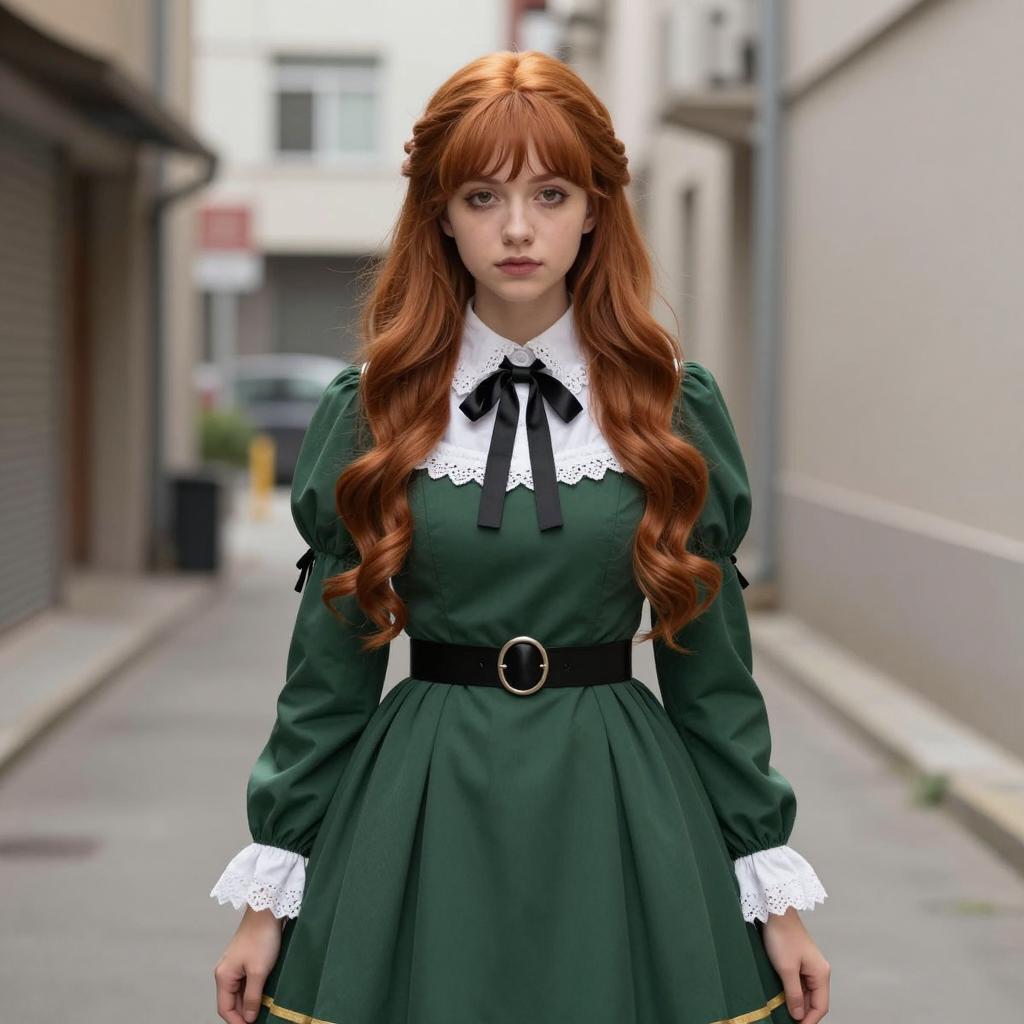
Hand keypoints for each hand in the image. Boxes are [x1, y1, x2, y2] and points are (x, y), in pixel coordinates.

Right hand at [214, 907, 284, 1022]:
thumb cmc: (261, 938)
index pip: (225, 1009)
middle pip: (232, 1001)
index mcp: (223, 976)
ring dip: (250, 1001)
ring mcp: (235, 965)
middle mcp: (226, 972)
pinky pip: (246, 981)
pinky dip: (254, 989)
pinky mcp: (246, 959)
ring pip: (240, 992)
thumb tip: (248, 1017)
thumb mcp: (259, 972)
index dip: (237, 1022)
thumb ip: (252, 997)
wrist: (267, 911)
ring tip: (265, 1008)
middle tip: (261, 1018)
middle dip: (244, 1012)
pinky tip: (265, 993)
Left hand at [761, 906, 829, 1022]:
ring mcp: (809, 966)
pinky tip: (783, 997)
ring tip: (783, 1012)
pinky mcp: (799, 961)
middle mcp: (819, 971)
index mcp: (821, 973)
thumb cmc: (782, 936)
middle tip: (787, 1021)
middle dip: (803, 1013)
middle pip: (815, 1000)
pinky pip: (799, 983)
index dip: (810, 1020)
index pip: (821, 1006)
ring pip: (806, 992)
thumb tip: (798, 1015)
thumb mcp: (786, 969)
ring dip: (797, 1003)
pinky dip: (793, 992)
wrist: (775, 911)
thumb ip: (794, 993)